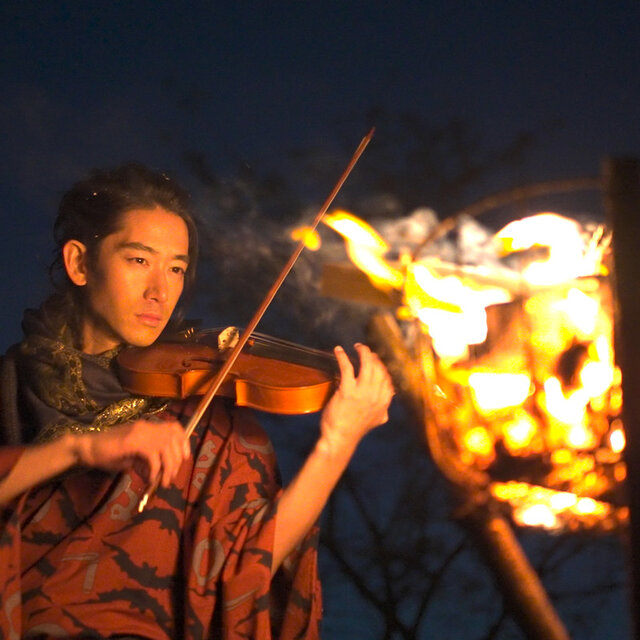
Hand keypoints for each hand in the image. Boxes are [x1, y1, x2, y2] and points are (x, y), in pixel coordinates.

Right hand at [72, 418, 188, 487]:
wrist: (87, 448)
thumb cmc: (107, 453)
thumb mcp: (132, 459)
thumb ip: (146, 463)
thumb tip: (157, 475)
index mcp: (148, 427)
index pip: (175, 427)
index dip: (184, 441)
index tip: (185, 457)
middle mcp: (147, 426)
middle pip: (174, 439)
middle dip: (177, 460)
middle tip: (171, 476)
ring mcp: (140, 432)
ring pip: (166, 448)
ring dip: (168, 467)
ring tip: (163, 482)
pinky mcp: (133, 441)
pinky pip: (153, 456)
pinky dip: (155, 470)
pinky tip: (150, 479)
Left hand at [319, 343, 393, 455]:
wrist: (341, 438)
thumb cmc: (356, 429)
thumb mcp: (377, 420)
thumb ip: (383, 410)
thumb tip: (387, 405)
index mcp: (384, 401)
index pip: (387, 377)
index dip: (382, 366)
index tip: (376, 360)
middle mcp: (377, 395)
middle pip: (379, 368)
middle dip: (373, 356)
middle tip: (365, 351)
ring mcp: (363, 392)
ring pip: (367, 365)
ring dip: (362, 352)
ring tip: (357, 346)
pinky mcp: (347, 391)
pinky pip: (347, 368)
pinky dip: (343, 357)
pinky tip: (338, 350)